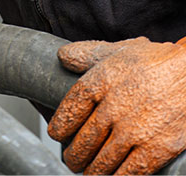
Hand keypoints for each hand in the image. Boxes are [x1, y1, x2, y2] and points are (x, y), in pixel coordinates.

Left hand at [48, 36, 185, 174]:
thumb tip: (62, 57)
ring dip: (92, 170)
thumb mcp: (118, 50)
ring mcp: (134, 131)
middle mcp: (112, 108)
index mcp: (99, 83)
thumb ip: (87, 54)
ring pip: (102, 161)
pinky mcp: (156, 149)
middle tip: (72, 159)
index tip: (57, 135)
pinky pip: (129, 172)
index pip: (68, 112)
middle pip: (82, 141)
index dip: (59, 128)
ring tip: (89, 172)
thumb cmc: (157, 62)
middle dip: (74, 155)